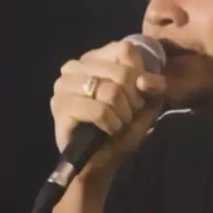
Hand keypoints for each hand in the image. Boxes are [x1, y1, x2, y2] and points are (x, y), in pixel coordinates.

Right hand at [50, 40, 165, 179]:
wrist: (100, 161)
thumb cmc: (122, 129)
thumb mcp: (146, 105)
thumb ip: (153, 87)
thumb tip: (147, 80)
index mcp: (96, 58)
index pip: (125, 50)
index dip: (140, 75)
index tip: (140, 96)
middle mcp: (76, 66)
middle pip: (121, 72)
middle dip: (133, 100)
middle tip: (128, 116)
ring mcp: (64, 85)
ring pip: (110, 90)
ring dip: (122, 113)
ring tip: (118, 123)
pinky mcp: (60, 106)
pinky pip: (98, 110)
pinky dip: (110, 123)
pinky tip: (108, 130)